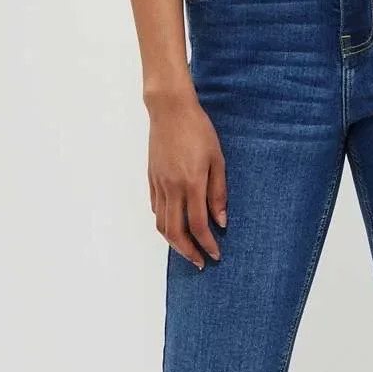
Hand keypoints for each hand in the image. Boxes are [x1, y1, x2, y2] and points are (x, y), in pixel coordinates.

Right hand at [148, 94, 227, 268]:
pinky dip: (164, 222)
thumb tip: (221, 221)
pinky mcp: (151, 179)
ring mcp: (159, 184)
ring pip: (161, 224)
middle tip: (199, 262)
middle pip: (175, 232)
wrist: (170, 110)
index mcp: (192, 184)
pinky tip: (175, 225)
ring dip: (174, 242)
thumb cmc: (198, 130)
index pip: (198, 225)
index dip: (207, 244)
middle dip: (188, 252)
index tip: (215, 255)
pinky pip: (156, 208)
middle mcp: (172, 188)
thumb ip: (218, 192)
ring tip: (187, 249)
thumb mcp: (217, 160)